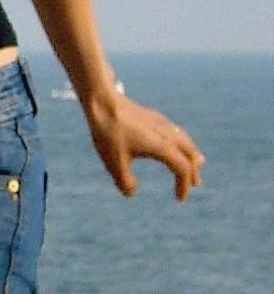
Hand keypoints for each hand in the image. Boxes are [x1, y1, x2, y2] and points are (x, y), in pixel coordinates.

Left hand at [84, 91, 204, 200]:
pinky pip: (172, 128)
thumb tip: (131, 193)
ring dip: (190, 152)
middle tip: (196, 183)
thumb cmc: (108, 130)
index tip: (179, 199)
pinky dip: (180, 139)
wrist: (100, 98)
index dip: (184, 185)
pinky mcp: (148, 113)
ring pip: (182, 137)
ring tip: (195, 160)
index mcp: (161, 146)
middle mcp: (164, 132)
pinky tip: (172, 138)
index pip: (182, 168)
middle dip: (193, 169)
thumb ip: (125, 181)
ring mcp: (157, 120)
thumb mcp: (114, 161)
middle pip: (188, 152)